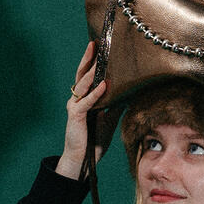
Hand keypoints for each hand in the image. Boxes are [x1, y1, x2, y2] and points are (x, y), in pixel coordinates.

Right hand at [55, 40, 106, 179]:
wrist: (83, 161)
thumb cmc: (95, 141)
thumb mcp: (109, 119)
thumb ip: (115, 105)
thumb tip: (128, 92)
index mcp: (84, 99)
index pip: (87, 76)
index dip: (92, 62)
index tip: (100, 47)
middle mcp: (77, 100)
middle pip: (81, 74)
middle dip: (88, 58)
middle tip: (95, 43)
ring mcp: (74, 107)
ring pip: (82, 84)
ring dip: (91, 71)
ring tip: (99, 58)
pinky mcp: (75, 117)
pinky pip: (86, 102)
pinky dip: (95, 93)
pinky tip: (104, 85)